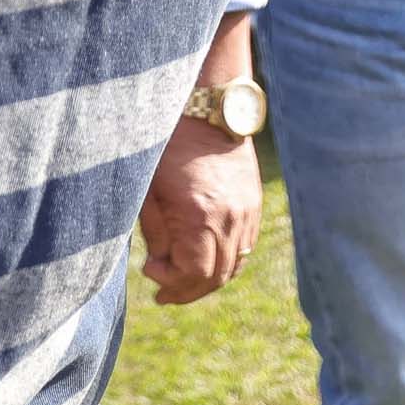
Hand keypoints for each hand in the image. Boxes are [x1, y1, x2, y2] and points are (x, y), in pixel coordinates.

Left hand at [138, 116, 261, 304]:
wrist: (210, 112)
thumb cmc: (170, 148)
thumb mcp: (151, 192)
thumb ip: (157, 234)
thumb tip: (162, 264)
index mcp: (200, 218)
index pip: (195, 274)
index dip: (173, 285)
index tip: (150, 273)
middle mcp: (230, 220)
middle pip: (217, 276)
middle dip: (188, 290)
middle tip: (164, 293)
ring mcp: (247, 213)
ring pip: (234, 264)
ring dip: (208, 278)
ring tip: (184, 279)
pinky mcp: (254, 204)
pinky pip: (245, 246)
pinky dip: (226, 260)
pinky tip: (205, 257)